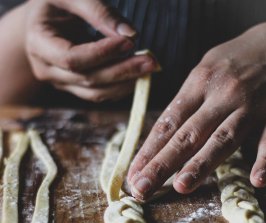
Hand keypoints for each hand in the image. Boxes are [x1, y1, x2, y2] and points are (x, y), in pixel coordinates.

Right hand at [25, 0, 157, 101]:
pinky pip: (98, 94)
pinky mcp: (74, 88)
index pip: (72, 58)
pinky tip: (137, 74)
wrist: (41, 21)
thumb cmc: (55, 3)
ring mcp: (60, 83)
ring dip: (125, 83)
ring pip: (95, 93)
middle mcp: (46, 69)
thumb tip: (131, 35)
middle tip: (151, 61)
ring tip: (149, 68)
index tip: (129, 42)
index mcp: (38, 43)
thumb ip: (98, 10)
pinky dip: (120, 87)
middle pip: (88, 79)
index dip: (102, 54)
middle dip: (122, 71)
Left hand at [128, 22, 265, 199]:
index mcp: (199, 83)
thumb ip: (185, 103)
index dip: (148, 151)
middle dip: (162, 164)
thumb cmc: (232, 62)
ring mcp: (249, 106)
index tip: (132, 175)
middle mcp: (221, 95)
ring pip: (222, 139)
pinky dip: (264, 160)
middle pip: (188, 135)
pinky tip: (256, 180)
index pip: (168, 123)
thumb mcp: (204, 71)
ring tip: (181, 187)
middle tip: (142, 188)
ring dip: (201, 165)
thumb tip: (159, 138)